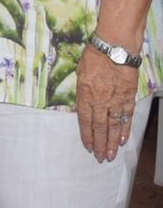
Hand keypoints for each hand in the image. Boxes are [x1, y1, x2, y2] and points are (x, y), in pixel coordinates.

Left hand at [76, 44, 139, 161]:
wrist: (114, 48)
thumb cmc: (94, 58)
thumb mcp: (80, 75)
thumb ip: (82, 93)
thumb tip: (82, 108)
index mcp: (85, 95)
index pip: (85, 121)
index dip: (87, 135)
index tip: (88, 147)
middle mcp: (100, 101)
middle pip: (100, 127)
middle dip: (99, 144)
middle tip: (100, 158)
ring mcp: (116, 100)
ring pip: (114, 126)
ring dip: (112, 142)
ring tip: (111, 155)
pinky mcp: (128, 97)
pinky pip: (126, 117)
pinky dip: (124, 130)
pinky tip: (122, 140)